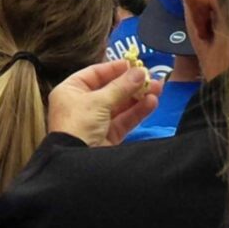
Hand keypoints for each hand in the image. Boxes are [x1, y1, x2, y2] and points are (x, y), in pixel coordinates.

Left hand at [47, 60, 161, 146]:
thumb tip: (139, 71)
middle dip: (131, 84)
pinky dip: (138, 112)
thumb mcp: (97, 101)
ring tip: (158, 88)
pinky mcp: (108, 138)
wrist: (76, 164)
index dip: (114, 68)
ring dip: (138, 97)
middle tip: (152, 76)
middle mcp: (81, 105)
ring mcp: (95, 122)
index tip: (133, 63)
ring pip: (120, 106)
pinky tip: (152, 103)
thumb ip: (121, 87)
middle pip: (109, 90)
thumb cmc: (78, 125)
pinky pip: (124, 121)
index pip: (94, 74)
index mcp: (70, 91)